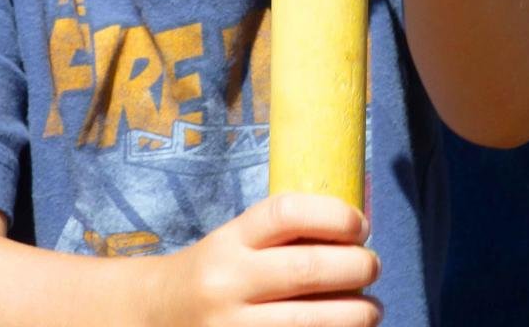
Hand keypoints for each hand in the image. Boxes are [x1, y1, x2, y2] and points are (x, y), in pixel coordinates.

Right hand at [155, 193, 380, 326]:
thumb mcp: (236, 242)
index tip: (361, 224)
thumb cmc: (214, 273)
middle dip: (355, 267)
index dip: (332, 214)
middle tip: (373, 266)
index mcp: (230, 241)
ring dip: (355, 315)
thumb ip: (283, 236)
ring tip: (371, 309)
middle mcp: (228, 282)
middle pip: (306, 270)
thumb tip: (354, 230)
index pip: (285, 213)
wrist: (156, 317)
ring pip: (309, 322)